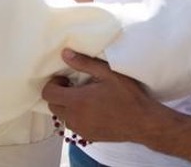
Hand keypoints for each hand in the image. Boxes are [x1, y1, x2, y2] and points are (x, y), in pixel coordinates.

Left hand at [42, 49, 158, 142]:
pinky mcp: (88, 136)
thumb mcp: (108, 73)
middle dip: (59, 94)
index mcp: (77, 101)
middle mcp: (75, 118)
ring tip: (84, 98)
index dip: (53, 83)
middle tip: (74, 86)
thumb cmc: (127, 95)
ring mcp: (81, 129)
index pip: (48, 94)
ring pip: (63, 117)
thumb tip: (65, 53)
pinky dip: (77, 117)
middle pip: (53, 106)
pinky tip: (92, 110)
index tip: (66, 78)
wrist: (143, 122)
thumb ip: (84, 63)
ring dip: (68, 106)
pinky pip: (74, 126)